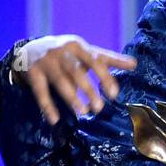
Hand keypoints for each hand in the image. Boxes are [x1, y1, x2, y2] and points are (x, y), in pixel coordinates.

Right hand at [13, 35, 136, 124]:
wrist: (30, 48)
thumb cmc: (67, 53)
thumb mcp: (86, 51)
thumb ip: (109, 59)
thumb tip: (135, 64)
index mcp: (78, 46)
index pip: (95, 61)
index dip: (105, 77)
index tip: (114, 94)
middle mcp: (61, 52)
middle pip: (77, 72)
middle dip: (89, 91)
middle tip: (99, 108)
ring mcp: (45, 62)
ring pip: (60, 82)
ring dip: (72, 98)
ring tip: (83, 112)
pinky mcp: (32, 73)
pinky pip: (40, 92)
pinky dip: (47, 106)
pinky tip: (55, 119)